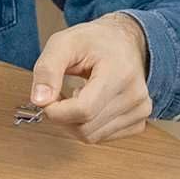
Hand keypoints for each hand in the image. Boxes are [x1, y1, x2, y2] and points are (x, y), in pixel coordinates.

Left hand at [30, 12, 151, 142]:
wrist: (123, 42)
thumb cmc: (94, 40)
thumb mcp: (63, 43)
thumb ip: (47, 70)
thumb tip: (39, 100)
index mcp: (119, 73)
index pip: (84, 110)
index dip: (56, 111)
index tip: (45, 98)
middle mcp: (135, 95)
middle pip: (85, 128)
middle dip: (61, 116)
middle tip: (58, 94)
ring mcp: (140, 111)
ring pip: (91, 136)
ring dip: (72, 122)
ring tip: (74, 96)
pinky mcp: (138, 122)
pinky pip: (101, 137)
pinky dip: (86, 126)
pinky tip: (87, 105)